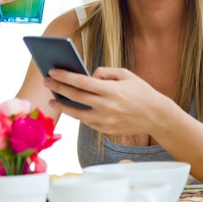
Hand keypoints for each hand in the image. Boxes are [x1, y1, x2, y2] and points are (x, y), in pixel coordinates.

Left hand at [44, 67, 169, 134]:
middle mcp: (107, 106)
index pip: (82, 82)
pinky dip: (79, 114)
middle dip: (59, 88)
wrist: (156, 115)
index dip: (65, 76)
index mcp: (112, 90)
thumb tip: (88, 76)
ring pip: (77, 113)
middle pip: (76, 97)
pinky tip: (72, 108)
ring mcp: (106, 120)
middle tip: (47, 82)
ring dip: (63, 106)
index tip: (53, 71)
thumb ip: (105, 72)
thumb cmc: (141, 92)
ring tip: (53, 100)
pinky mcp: (106, 130)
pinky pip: (87, 122)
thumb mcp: (126, 75)